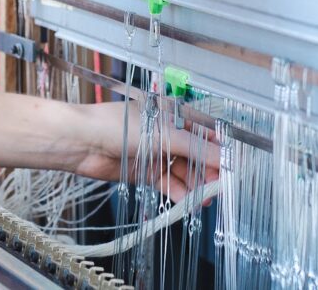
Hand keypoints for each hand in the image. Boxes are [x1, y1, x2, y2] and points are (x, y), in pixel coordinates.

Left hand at [63, 100, 216, 203]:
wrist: (83, 142)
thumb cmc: (119, 126)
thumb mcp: (164, 134)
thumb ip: (196, 148)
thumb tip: (224, 157)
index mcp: (172, 115)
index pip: (204, 132)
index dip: (220, 149)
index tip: (233, 167)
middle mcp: (166, 133)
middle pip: (196, 154)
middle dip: (209, 171)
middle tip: (221, 188)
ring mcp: (155, 153)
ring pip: (183, 171)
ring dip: (195, 185)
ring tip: (205, 200)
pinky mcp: (144, 171)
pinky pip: (167, 183)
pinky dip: (178, 193)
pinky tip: (187, 202)